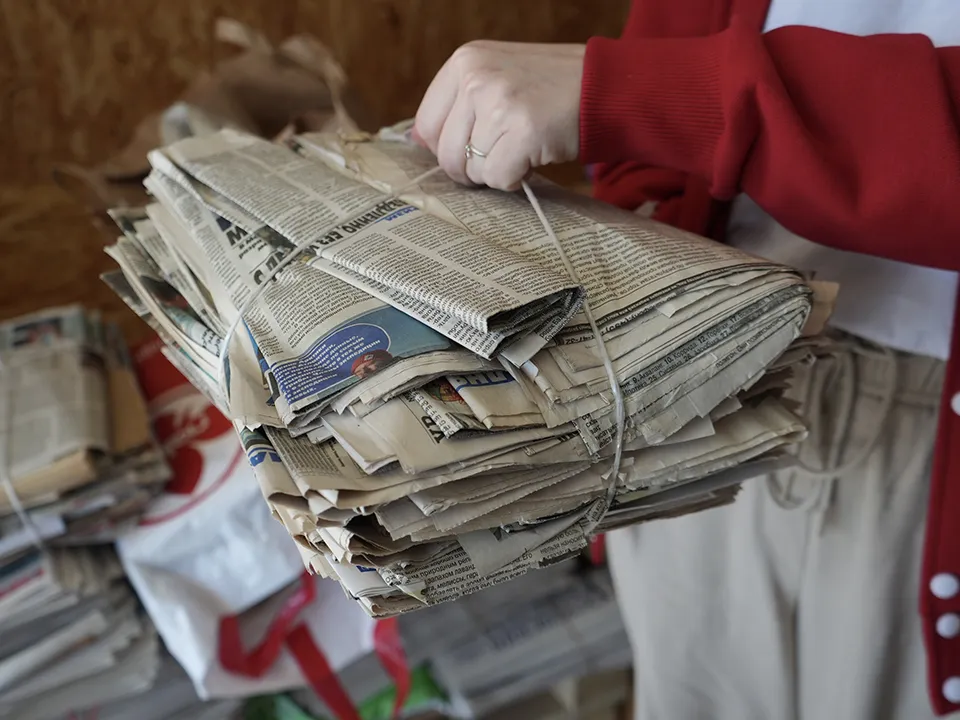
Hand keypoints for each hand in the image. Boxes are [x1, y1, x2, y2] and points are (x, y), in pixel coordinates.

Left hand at [414, 41, 585, 190]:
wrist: (605, 85)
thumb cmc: (551, 87)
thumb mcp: (497, 74)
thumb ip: (459, 102)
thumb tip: (416, 140)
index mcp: (465, 61)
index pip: (425, 124)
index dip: (445, 148)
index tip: (470, 150)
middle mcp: (477, 78)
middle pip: (445, 153)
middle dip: (469, 168)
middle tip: (497, 159)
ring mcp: (499, 103)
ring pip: (471, 169)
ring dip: (495, 172)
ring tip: (519, 151)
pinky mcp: (523, 131)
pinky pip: (498, 178)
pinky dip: (513, 180)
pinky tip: (531, 160)